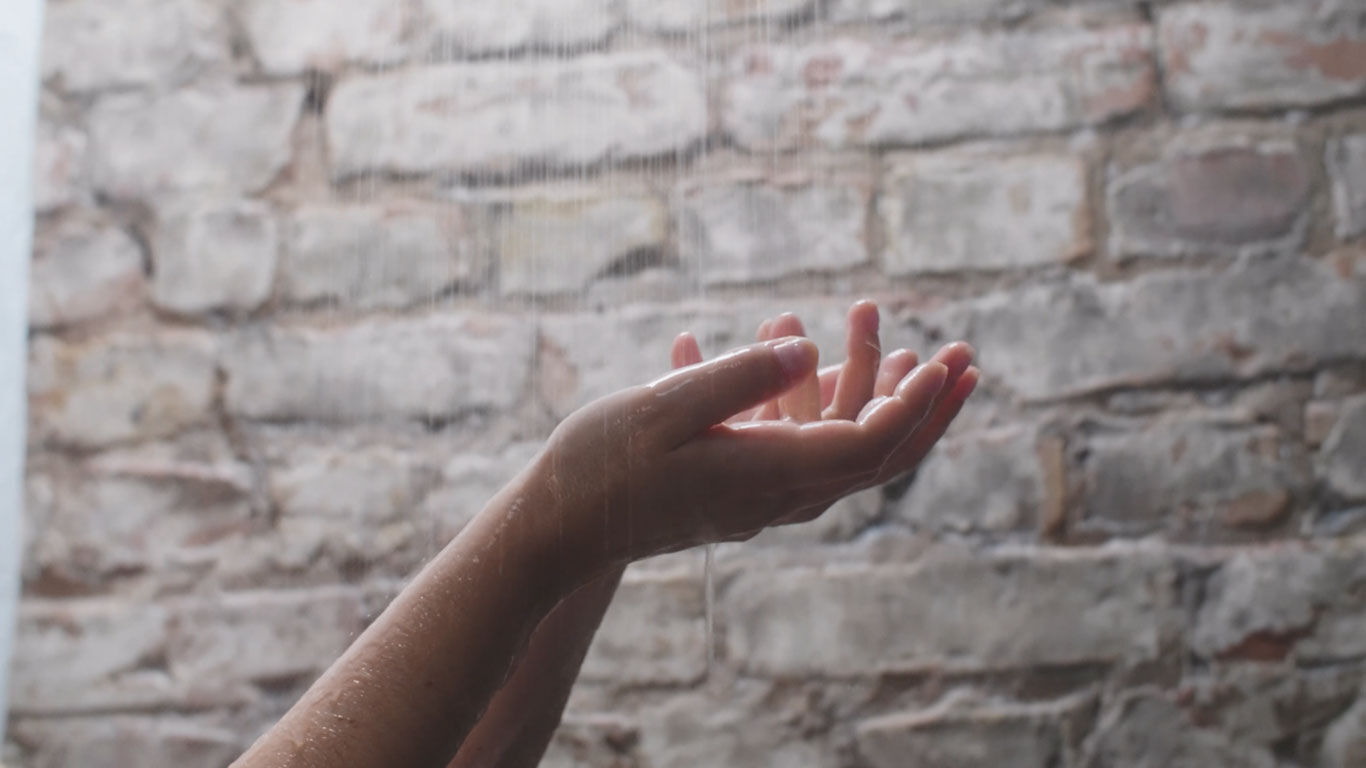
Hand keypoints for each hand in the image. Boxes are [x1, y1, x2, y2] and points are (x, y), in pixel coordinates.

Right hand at [524, 303, 978, 581]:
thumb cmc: (600, 464)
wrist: (560, 530)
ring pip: (848, 457)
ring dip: (886, 405)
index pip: (867, 446)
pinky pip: (812, 454)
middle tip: (969, 360)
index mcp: (768, 475)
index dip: (914, 406)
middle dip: (929, 410)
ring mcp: (762, 498)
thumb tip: (806, 349)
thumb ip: (739, 376)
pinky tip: (826, 373)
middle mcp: (778, 495)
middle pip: (877, 460)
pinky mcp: (743, 491)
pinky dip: (838, 413)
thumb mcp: (664, 407)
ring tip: (909, 349)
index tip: (945, 360)